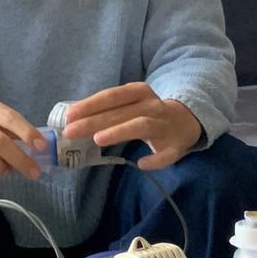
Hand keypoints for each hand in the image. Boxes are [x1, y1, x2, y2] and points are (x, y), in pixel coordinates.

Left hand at [62, 82, 201, 170]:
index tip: (69, 115)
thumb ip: (107, 110)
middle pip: (121, 112)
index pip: (113, 96)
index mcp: (139, 92)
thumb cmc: (148, 112)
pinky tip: (142, 164)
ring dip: (119, 132)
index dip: (91, 104)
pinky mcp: (176, 146)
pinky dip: (155, 159)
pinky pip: (166, 154)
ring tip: (98, 140)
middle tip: (71, 131)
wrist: (186, 121)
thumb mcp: (130, 104)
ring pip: (141, 126)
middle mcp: (153, 105)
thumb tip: (74, 119)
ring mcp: (165, 125)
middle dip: (94, 121)